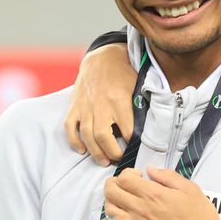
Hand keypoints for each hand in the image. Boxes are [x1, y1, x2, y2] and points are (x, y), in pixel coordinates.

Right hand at [64, 42, 135, 165]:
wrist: (103, 57)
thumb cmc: (124, 73)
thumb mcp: (138, 86)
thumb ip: (141, 106)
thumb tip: (150, 128)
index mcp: (119, 99)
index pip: (127, 129)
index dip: (132, 144)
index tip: (137, 150)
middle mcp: (100, 104)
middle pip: (102, 136)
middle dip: (111, 152)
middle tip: (118, 160)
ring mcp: (85, 105)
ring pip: (86, 134)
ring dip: (95, 152)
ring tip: (104, 161)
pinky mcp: (75, 105)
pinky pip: (70, 127)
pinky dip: (74, 141)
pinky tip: (82, 150)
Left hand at [104, 167, 220, 219]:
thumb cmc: (201, 219)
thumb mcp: (191, 190)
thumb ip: (168, 176)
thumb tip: (150, 170)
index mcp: (154, 195)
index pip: (124, 178)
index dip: (128, 173)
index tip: (138, 176)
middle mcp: (141, 210)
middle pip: (111, 191)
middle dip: (115, 184)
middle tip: (127, 186)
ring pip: (109, 210)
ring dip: (113, 202)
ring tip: (125, 201)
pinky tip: (127, 218)